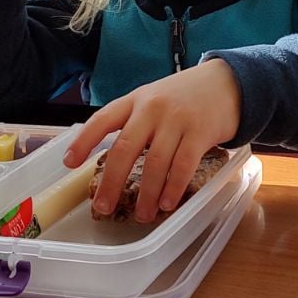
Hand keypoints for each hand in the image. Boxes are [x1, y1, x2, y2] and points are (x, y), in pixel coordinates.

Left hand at [63, 60, 242, 222]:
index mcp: (135, 100)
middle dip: (112, 181)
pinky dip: (173, 187)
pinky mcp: (200, 132)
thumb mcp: (154, 98)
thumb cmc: (185, 96)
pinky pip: (183, 165)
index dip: (84, 141)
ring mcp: (177, 119)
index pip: (103, 119)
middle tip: (103, 206)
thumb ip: (134, 121)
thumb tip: (114, 161)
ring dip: (148, 193)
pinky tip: (168, 203)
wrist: (227, 82)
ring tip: (143, 215)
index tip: (69, 163)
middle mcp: (152, 108)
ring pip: (155, 162)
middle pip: (125, 148)